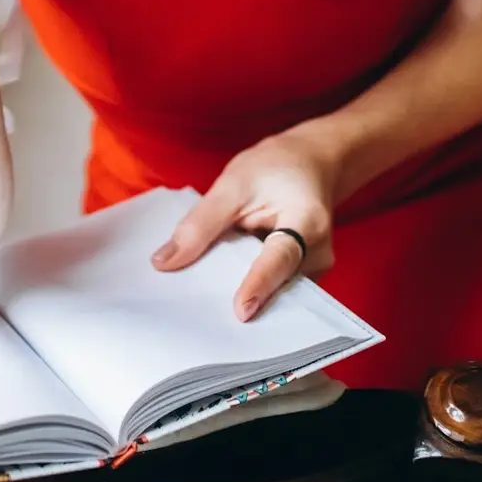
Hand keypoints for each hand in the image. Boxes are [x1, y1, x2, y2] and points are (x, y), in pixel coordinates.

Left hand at [150, 126, 339, 321]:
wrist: (310, 163)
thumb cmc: (273, 168)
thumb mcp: (233, 183)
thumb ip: (201, 223)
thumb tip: (163, 263)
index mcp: (308, 220)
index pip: (281, 257)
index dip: (260, 283)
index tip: (241, 311)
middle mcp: (319, 252)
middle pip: (279, 283)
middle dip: (246, 299)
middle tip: (203, 318)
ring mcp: (315, 269)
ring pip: (276, 292)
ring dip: (246, 295)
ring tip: (208, 305)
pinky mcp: (305, 278)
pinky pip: (276, 290)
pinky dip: (252, 289)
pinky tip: (227, 290)